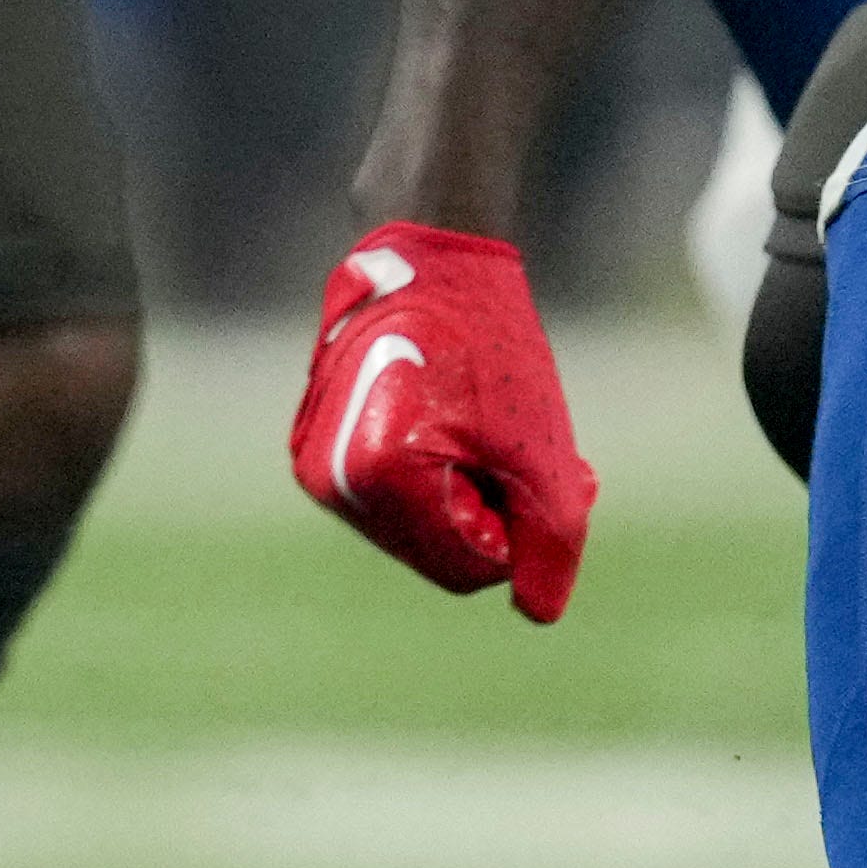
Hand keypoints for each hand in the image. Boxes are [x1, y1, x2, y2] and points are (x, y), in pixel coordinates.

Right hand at [293, 222, 596, 620]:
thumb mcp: (539, 451)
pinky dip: (432, 473)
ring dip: (464, 494)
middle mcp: (330, 481)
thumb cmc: (487, 345)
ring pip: (415, 525)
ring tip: (491, 434)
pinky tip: (455, 424)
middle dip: (492, 514)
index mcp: (377, 481)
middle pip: (437, 551)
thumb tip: (537, 612)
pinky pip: (389, 492)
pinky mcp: (318, 441)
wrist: (423, 255)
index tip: (531, 469)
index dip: (518, 531)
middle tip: (524, 454)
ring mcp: (316, 461)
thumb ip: (550, 541)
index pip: (468, 567)